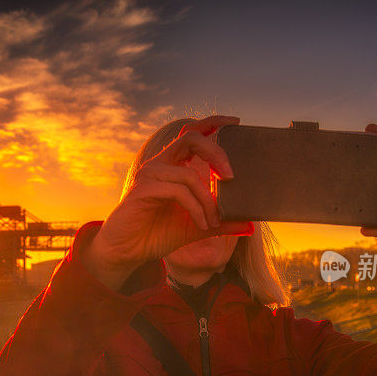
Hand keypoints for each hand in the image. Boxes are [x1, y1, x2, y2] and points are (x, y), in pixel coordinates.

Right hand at [83, 115, 253, 289]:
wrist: (128, 252)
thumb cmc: (157, 235)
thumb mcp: (197, 228)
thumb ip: (220, 223)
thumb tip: (249, 225)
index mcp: (171, 166)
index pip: (191, 134)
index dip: (212, 123)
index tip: (235, 123)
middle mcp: (159, 164)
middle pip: (190, 138)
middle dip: (216, 151)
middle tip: (230, 175)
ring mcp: (150, 175)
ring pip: (189, 175)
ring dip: (207, 200)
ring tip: (213, 222)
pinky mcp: (144, 190)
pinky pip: (179, 192)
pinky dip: (196, 208)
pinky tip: (201, 224)